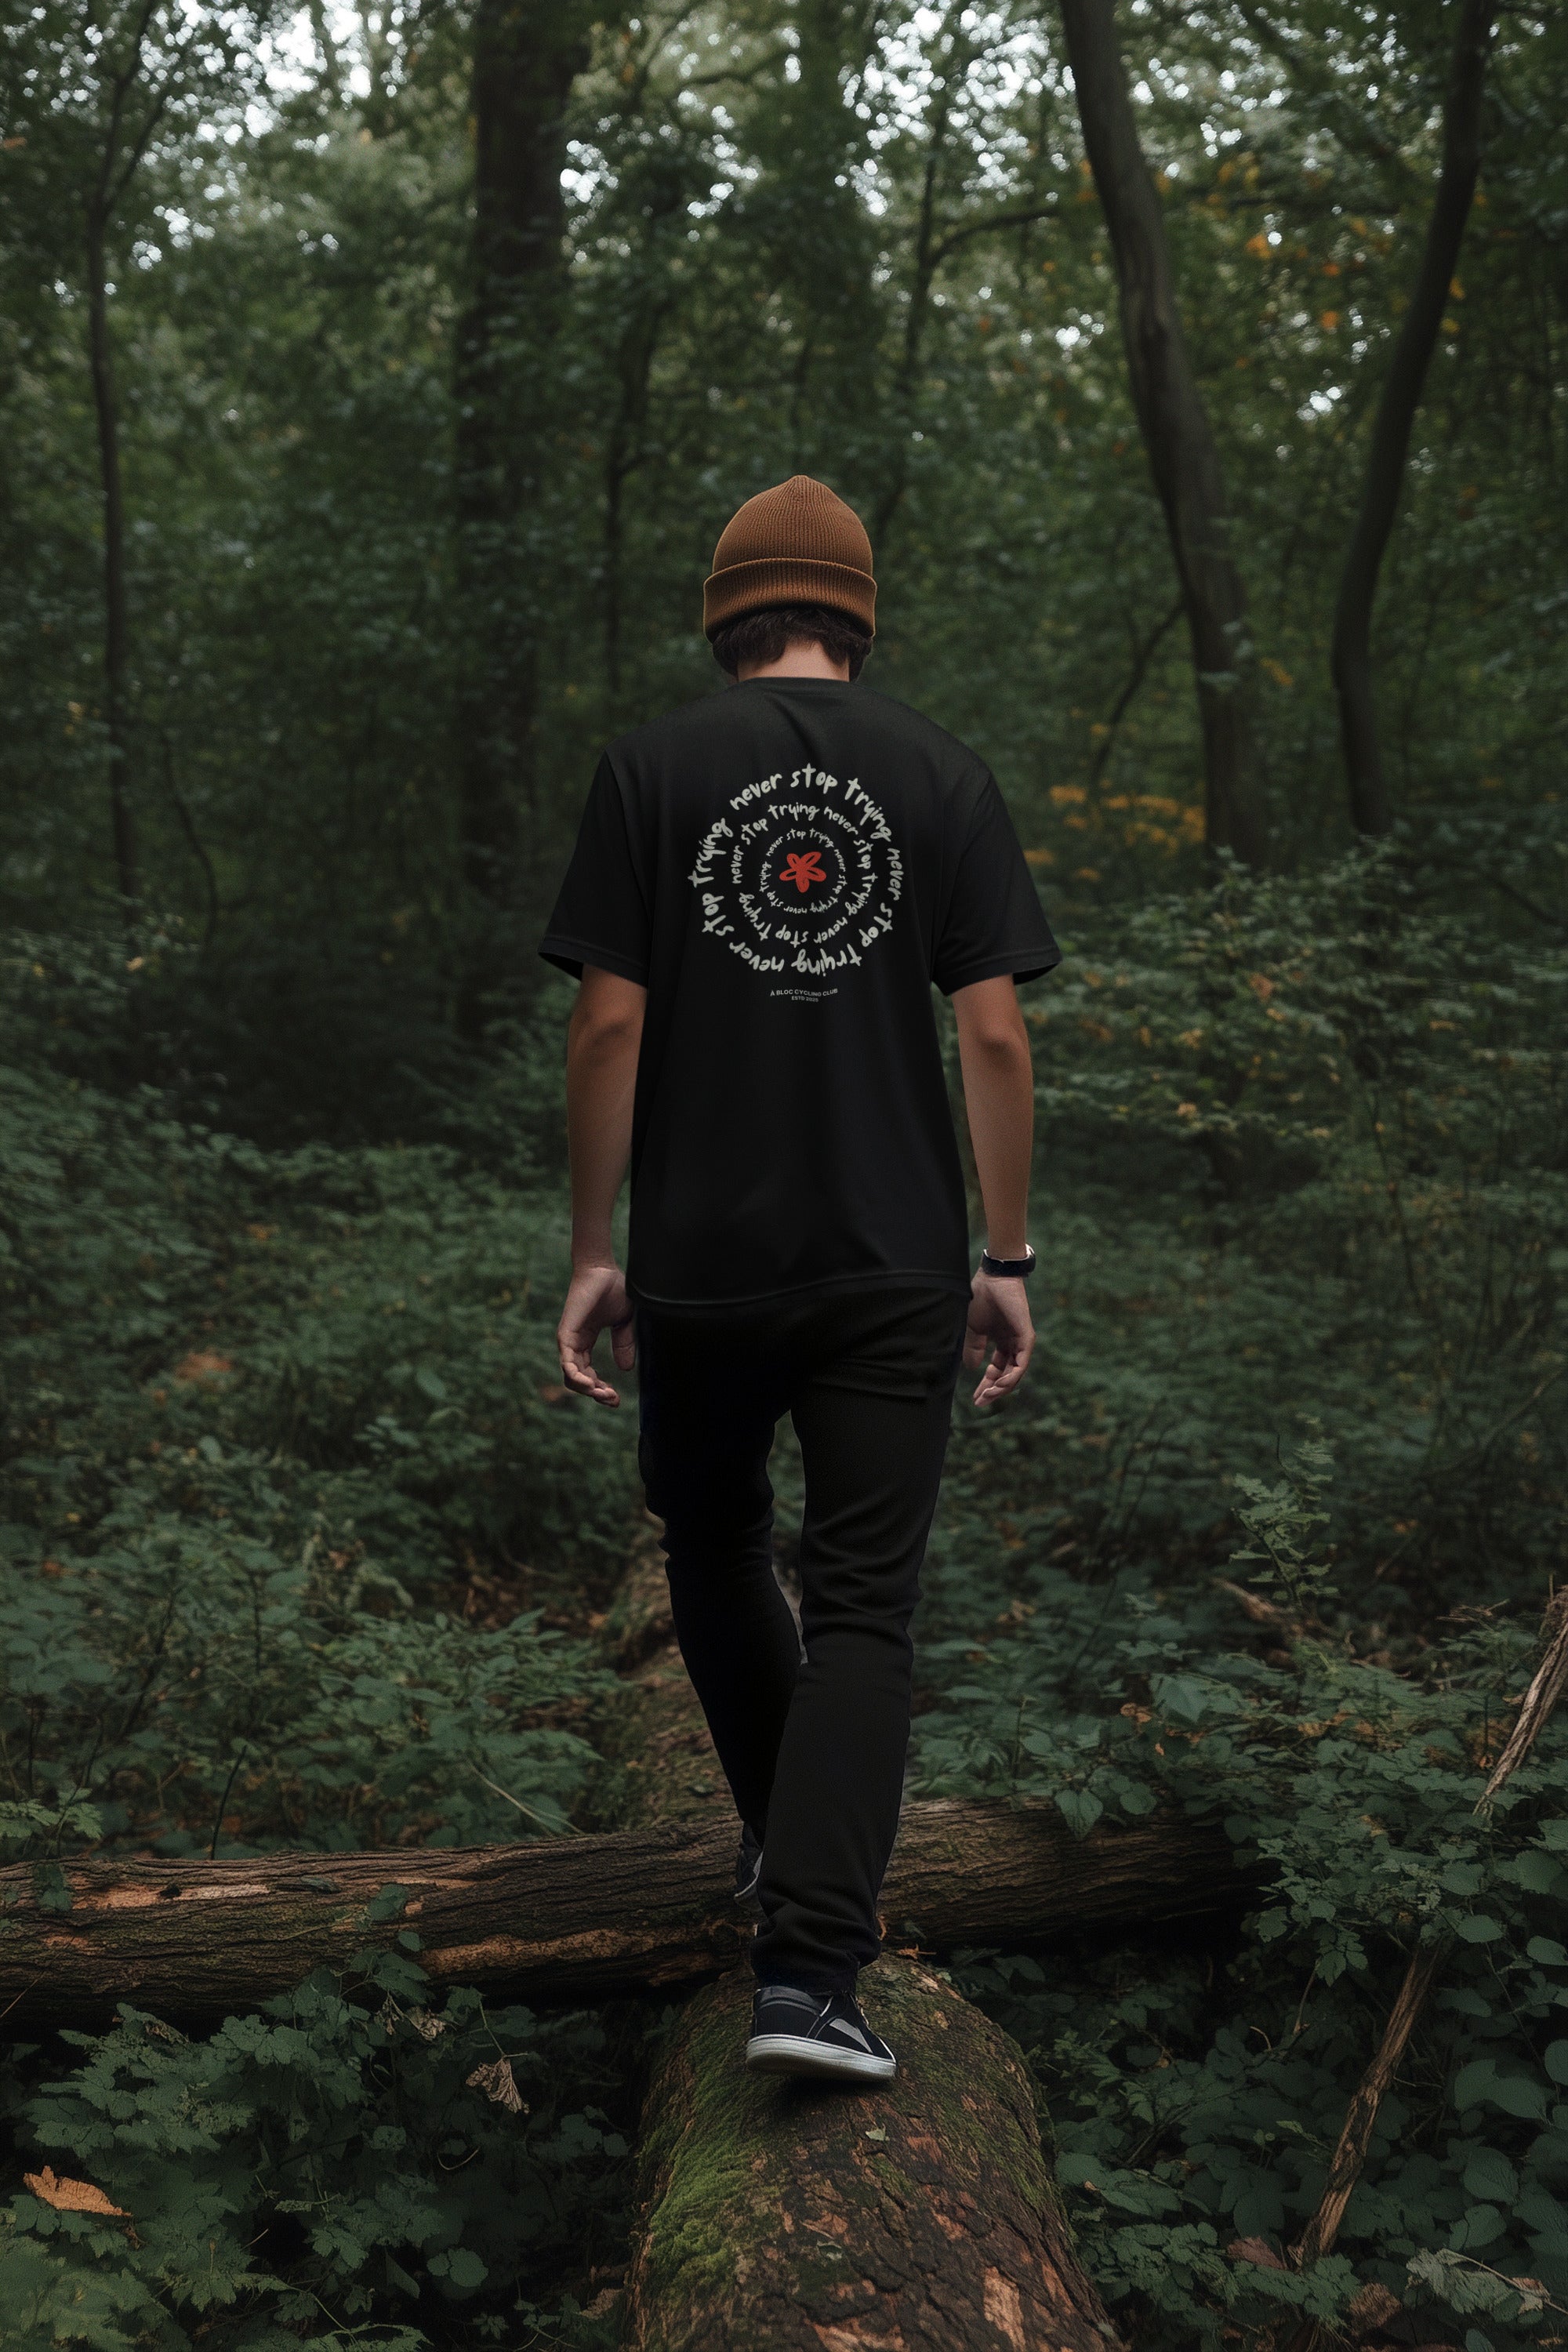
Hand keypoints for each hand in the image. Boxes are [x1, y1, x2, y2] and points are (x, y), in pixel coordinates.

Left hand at [557, 1262, 635, 1405]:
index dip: (601, 1390)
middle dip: (596, 1394)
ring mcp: (568, 1341)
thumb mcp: (623, 1322)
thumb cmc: (613, 1289)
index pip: (588, 1376)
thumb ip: (624, 1345)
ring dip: (588, 1390)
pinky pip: (567, 1364)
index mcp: (585, 1344)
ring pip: (571, 1378)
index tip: (616, 1399)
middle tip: (613, 1400)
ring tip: (606, 1394)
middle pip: (578, 1382)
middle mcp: (574, 1345)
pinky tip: (591, 1385)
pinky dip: (577, 1378)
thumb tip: (626, 1370)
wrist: (603, 1269)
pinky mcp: (565, 1334)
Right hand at [963, 1269, 1034, 1407]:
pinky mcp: (1027, 1337)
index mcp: (1001, 1341)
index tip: (975, 1399)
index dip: (986, 1385)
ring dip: (1002, 1387)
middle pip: (1006, 1375)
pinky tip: (998, 1385)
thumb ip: (974, 1349)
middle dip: (993, 1391)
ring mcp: (1021, 1341)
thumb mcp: (974, 1330)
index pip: (997, 1370)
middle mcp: (1013, 1344)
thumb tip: (971, 1369)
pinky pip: (1021, 1364)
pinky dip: (1011, 1377)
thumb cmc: (982, 1299)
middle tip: (980, 1402)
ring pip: (1015, 1373)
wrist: (992, 1280)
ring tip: (988, 1396)